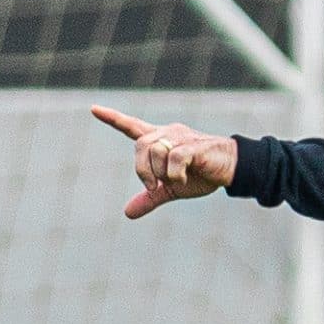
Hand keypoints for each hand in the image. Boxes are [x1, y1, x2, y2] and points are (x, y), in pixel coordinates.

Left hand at [92, 106, 238, 217]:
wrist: (230, 170)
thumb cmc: (200, 174)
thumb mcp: (171, 189)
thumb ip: (150, 198)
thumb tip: (127, 213)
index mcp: (159, 141)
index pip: (132, 126)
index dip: (113, 119)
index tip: (94, 109)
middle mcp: (167, 134)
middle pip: (141, 145)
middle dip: (142, 169)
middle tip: (151, 186)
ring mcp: (181, 137)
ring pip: (156, 150)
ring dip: (159, 172)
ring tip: (173, 182)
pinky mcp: (194, 146)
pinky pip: (175, 158)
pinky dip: (174, 174)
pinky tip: (181, 180)